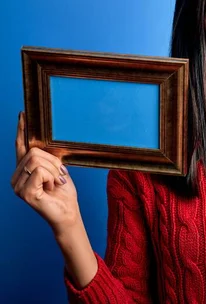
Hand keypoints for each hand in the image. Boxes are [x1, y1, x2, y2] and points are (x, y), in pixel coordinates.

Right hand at [11, 112, 80, 235]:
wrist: (68, 212)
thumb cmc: (63, 192)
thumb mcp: (57, 169)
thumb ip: (48, 157)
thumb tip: (46, 142)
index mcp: (24, 169)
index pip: (20, 146)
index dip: (22, 130)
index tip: (23, 114)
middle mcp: (16, 176)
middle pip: (34, 152)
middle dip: (53, 162)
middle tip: (59, 176)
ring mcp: (17, 185)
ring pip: (37, 160)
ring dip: (54, 171)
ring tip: (55, 183)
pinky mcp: (24, 193)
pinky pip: (40, 172)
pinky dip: (51, 177)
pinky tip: (51, 188)